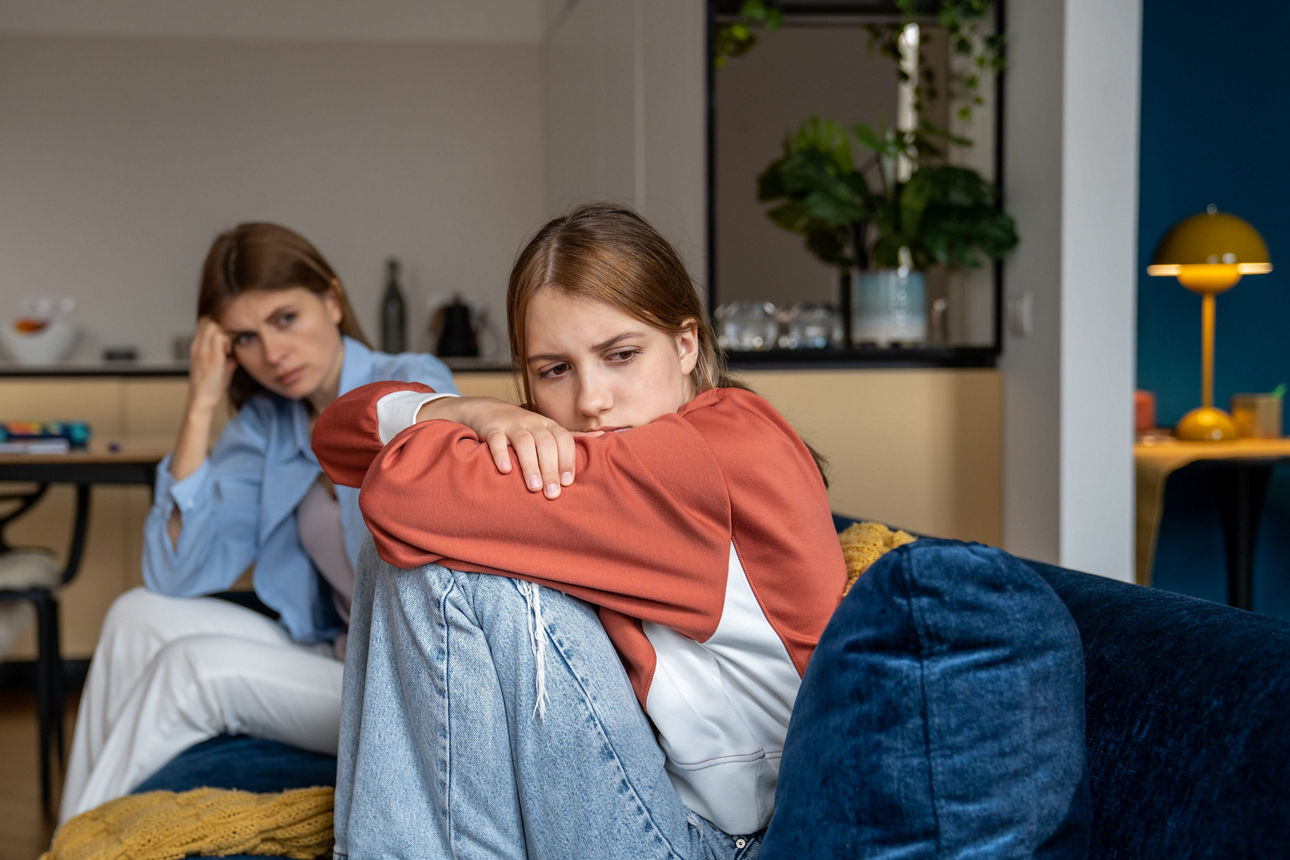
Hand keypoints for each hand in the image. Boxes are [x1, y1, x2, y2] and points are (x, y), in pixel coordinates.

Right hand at [187, 317, 235, 413]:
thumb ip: (228, 356)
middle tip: (234, 337)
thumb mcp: (221, 367)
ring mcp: (203, 350)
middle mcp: (198, 346)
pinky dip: (230, 341)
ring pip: (215, 326)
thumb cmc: (211, 385)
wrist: (201, 400)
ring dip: (227, 332)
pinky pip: (220, 338)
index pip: (204, 323)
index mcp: (197, 347)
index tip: (230, 333)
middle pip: (209, 321)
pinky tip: (232, 352)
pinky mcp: (211, 357)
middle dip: (224, 325)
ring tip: (233, 346)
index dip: (218, 324)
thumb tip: (238, 350)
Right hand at [418, 397, 598, 498]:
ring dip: (530, 465)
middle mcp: (533, 423)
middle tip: (552, 494)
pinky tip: (506, 470)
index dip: (567, 460)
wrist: (488, 410)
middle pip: (546, 444)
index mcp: (548, 426)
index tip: (568, 482)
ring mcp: (512, 425)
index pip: (564, 440)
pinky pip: (496, 440)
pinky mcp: (492, 429)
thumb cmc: (523, 427)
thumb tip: (602, 438)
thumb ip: (569, 437)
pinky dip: (501, 454)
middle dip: (551, 469)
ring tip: (533, 487)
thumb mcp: (547, 429)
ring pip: (524, 442)